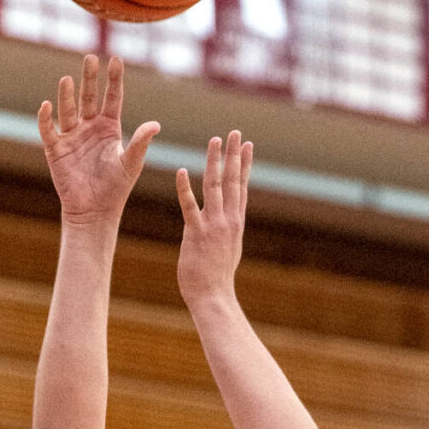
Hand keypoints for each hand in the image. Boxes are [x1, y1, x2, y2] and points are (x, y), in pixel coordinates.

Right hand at [38, 54, 158, 229]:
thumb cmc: (115, 189)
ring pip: (68, 110)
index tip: (116, 60)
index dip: (114, 79)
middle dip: (89, 78)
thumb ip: (140, 142)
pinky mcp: (56, 149)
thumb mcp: (131, 164)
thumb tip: (156, 124)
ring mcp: (72, 136)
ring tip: (67, 79)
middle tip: (90, 57)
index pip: (112, 98)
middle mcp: (90, 127)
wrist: (94, 212)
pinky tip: (46, 106)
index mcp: (109, 128)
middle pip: (89, 97)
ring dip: (67, 95)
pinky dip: (46, 118)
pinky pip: (48, 130)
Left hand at [176, 128, 250, 310]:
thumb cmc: (218, 276)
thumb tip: (231, 219)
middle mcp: (228, 220)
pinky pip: (189, 207)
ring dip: (214, 162)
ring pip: (214, 187)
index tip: (248, 144)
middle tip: (235, 132)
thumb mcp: (229, 248)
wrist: (213, 296)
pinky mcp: (196, 234)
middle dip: (234, 155)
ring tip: (214, 141)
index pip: (242, 186)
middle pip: (232, 181)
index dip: (245, 164)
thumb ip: (228, 229)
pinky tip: (180, 171)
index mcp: (236, 222)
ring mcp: (213, 226)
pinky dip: (185, 189)